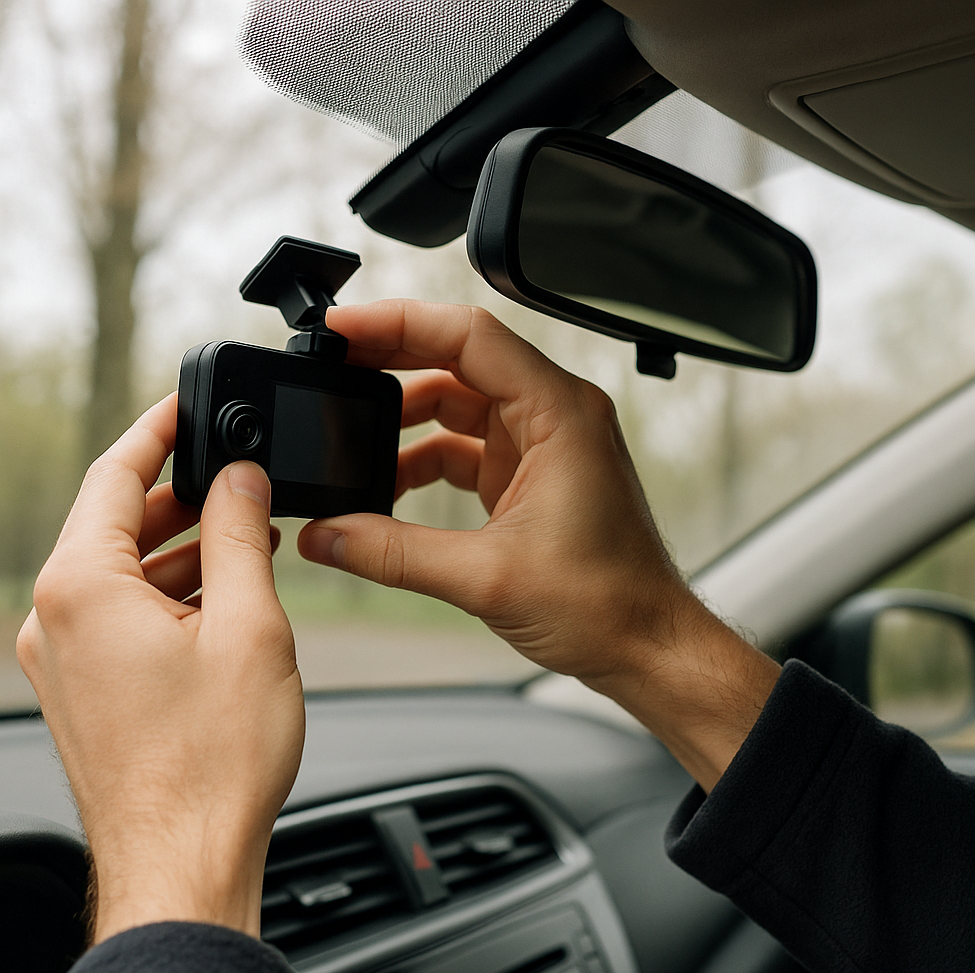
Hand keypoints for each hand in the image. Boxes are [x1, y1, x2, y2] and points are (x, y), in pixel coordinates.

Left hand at [17, 393, 302, 942]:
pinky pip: (118, 618)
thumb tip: (240, 478)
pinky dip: (168, 596)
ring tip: (250, 537)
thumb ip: (239, 535)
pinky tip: (224, 599)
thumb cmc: (210, 766)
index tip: (191, 400)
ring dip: (182, 549)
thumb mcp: (248, 626)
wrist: (181, 868)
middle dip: (183, 494)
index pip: (113, 473)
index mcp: (78, 588)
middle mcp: (51, 620)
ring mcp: (59, 662)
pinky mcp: (79, 696)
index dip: (159, 429)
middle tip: (244, 473)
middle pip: (114, 522)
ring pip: (120, 574)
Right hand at [302, 301, 779, 788]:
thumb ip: (393, 554)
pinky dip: (422, 459)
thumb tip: (327, 537)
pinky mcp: (532, 475)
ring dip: (402, 419)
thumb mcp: (484, 578)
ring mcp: (544, 443)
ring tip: (349, 439)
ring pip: (458, 401)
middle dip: (390, 359)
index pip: (469, 335)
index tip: (344, 326)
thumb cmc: (608, 604)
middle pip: (459, 358)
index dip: (399, 323)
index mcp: (560, 413)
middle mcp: (556, 415)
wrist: (647, 648)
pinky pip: (466, 445)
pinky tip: (384, 486)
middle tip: (331, 364)